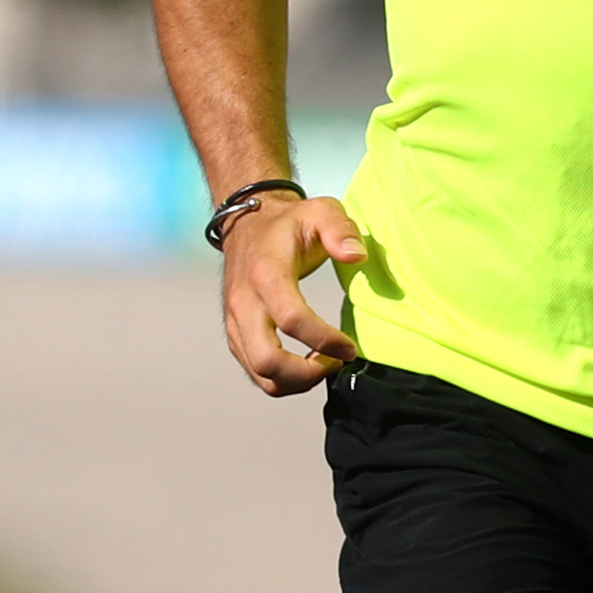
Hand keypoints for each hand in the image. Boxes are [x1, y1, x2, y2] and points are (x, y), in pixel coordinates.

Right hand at [218, 195, 360, 396]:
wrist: (247, 224)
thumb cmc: (289, 222)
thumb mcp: (321, 211)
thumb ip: (342, 230)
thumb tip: (356, 257)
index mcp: (265, 274)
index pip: (292, 319)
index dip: (326, 340)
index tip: (351, 347)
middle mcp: (243, 302)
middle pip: (267, 359)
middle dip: (306, 373)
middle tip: (334, 362)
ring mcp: (235, 320)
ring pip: (259, 373)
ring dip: (295, 380)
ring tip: (323, 364)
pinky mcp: (235, 332)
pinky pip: (254, 370)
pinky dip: (283, 379)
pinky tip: (306, 363)